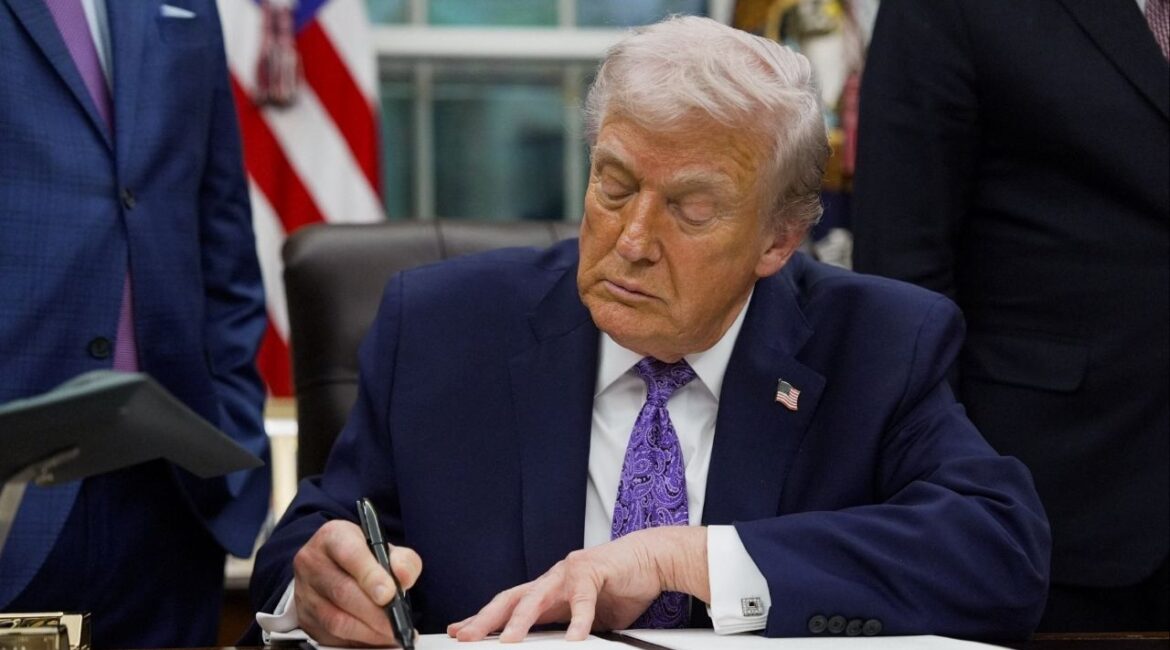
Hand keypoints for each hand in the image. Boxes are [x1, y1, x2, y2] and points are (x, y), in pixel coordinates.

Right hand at [293, 519, 422, 646]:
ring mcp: (305, 592)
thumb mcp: (385, 549)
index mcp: (333, 537)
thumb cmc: (362, 557)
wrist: (333, 567)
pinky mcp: (305, 618)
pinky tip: (377, 638)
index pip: (349, 554)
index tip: (390, 594)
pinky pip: (331, 636)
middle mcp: (312, 562)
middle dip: (375, 612)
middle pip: (343, 591)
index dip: (370, 575)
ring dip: (368, 631)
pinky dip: (358, 641)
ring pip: (335, 619)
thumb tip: (404, 578)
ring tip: (391, 634)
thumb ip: (402, 560)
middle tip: (397, 622)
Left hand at [447, 526, 708, 642]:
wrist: (650, 559)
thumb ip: (565, 628)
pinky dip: (578, 620)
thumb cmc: (619, 586)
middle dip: (486, 619)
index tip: (460, 632)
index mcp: (547, 591)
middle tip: (465, 636)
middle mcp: (552, 579)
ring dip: (521, 619)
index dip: (483, 619)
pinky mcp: (594, 570)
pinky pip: (583, 599)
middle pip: (510, 599)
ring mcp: (570, 572)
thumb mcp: (585, 617)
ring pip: (538, 595)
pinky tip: (574, 638)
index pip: (507, 606)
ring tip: (509, 641)